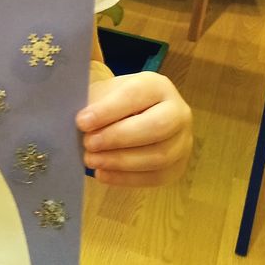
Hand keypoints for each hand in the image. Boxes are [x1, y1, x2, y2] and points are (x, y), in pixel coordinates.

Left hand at [76, 71, 192, 186]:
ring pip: (159, 156)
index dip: (108, 110)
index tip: (82, 122)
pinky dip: (127, 178)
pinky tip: (103, 174)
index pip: (136, 95)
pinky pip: (156, 177)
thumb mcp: (102, 94)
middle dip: (119, 138)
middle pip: (157, 127)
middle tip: (88, 144)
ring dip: (121, 161)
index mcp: (157, 86)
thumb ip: (92, 104)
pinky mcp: (177, 166)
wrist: (130, 117)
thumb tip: (83, 123)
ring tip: (91, 160)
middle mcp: (178, 111)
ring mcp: (183, 141)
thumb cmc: (112, 102)